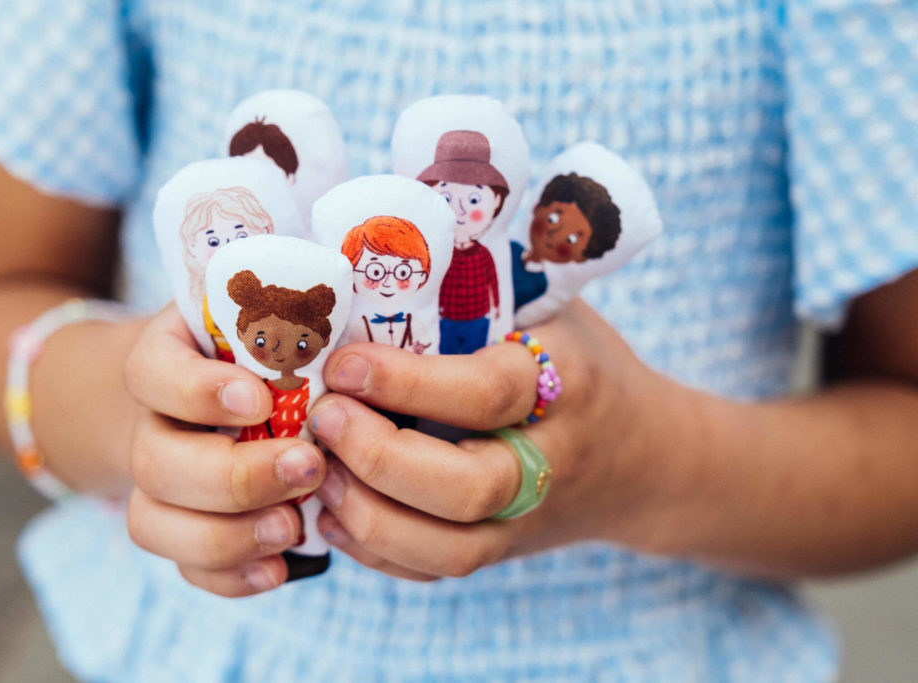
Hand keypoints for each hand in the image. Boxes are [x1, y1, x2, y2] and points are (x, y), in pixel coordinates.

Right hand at [124, 305, 327, 596]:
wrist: (230, 387)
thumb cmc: (267, 345)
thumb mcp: (275, 318)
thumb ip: (296, 326)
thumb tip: (358, 351)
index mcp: (167, 358)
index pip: (152, 373)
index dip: (197, 392)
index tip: (260, 399)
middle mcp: (152, 423)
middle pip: (155, 461)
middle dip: (235, 475)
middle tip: (307, 465)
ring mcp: (159, 483)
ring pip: (155, 521)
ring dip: (226, 534)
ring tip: (291, 528)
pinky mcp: (181, 530)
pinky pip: (185, 567)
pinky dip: (230, 576)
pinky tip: (278, 569)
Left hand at [307, 298, 688, 579]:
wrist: (644, 457)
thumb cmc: (579, 361)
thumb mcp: (552, 310)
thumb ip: (482, 289)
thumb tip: (372, 246)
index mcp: (565, 384)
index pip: (486, 393)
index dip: (405, 384)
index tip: (343, 364)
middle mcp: (550, 462)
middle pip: (465, 489)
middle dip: (377, 458)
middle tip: (323, 418)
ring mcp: (528, 520)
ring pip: (448, 550)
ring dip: (366, 516)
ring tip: (317, 469)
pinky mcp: (504, 552)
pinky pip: (435, 570)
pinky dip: (375, 551)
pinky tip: (334, 509)